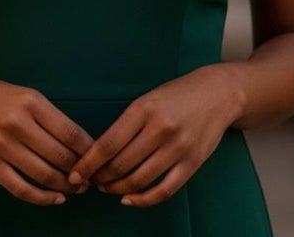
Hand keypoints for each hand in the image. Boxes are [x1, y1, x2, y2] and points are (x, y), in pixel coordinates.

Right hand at [0, 69, 94, 205]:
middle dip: (80, 173)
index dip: (89, 152)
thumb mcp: (28, 96)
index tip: (98, 160)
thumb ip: (51, 118)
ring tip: (76, 189)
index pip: (71, 133)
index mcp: (32, 102)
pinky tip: (55, 198)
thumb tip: (81, 147)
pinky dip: (42, 198)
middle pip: (60, 156)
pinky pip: (21, 188)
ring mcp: (2, 145)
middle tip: (90, 180)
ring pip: (44, 175)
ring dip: (65, 187)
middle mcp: (18, 123)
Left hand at [67, 65, 240, 206]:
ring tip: (107, 188)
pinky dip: (143, 200)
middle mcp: (160, 129)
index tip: (76, 173)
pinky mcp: (192, 163)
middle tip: (89, 182)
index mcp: (144, 108)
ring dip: (118, 189)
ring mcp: (178, 148)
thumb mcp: (148, 98)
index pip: (109, 143)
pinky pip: (164, 190)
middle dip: (100, 178)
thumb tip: (101, 152)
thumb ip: (128, 123)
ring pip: (139, 180)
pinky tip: (130, 199)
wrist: (217, 93)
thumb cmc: (177, 95)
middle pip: (121, 164)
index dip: (89, 163)